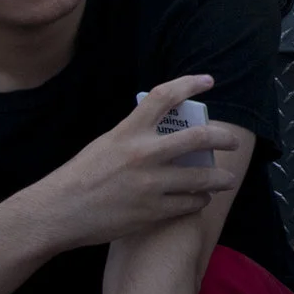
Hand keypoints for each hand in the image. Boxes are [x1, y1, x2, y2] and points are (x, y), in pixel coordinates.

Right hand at [21, 75, 242, 254]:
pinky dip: (199, 200)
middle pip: (199, 138)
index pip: (164, 96)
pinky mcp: (153, 211)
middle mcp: (143, 155)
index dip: (189, 83)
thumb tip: (164, 132)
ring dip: (220, 178)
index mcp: (128, 132)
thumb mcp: (105, 144)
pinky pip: (190, 203)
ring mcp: (151, 184)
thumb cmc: (79, 177)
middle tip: (234, 141)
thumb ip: (135, 136)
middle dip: (224, 139)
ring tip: (226, 179)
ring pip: (202, 178)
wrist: (58, 212)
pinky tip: (200, 199)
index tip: (208, 80)